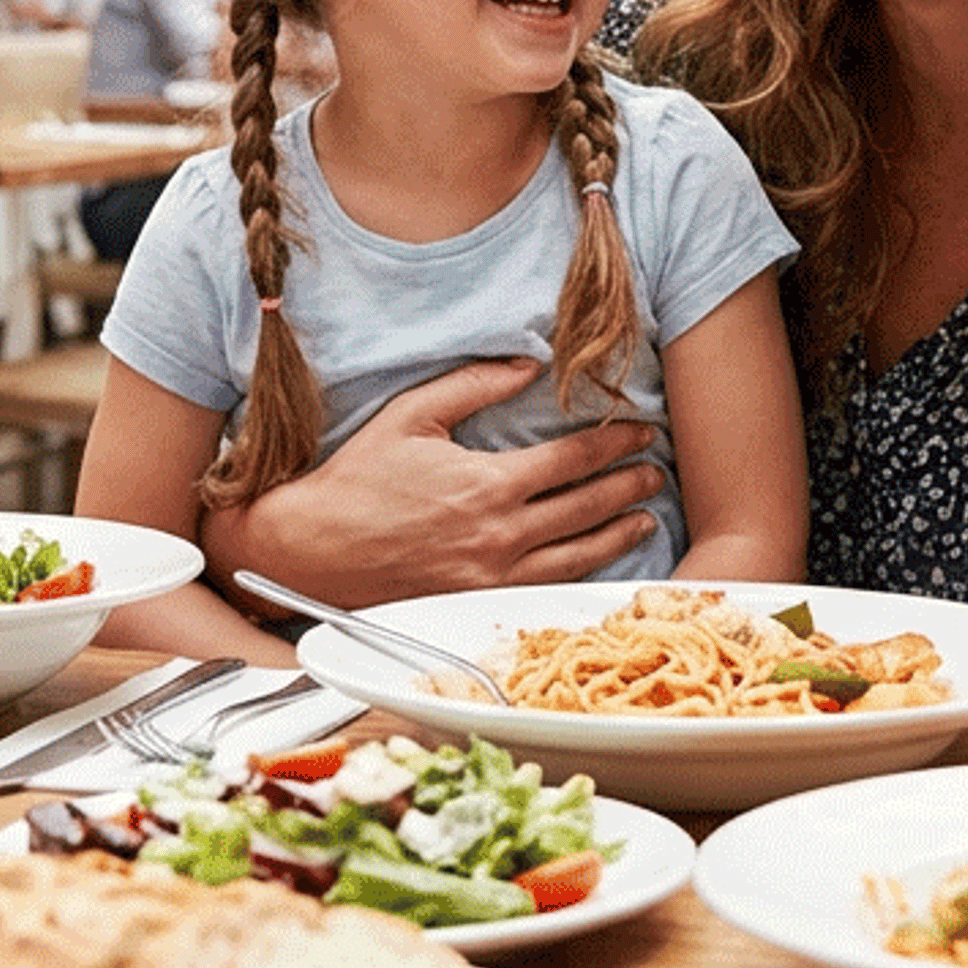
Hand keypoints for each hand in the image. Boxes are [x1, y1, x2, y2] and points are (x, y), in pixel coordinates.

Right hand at [198, 358, 663, 604]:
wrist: (311, 550)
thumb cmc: (357, 479)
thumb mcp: (412, 415)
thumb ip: (474, 384)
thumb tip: (528, 364)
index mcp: (487, 485)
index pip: (573, 461)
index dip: (614, 444)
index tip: (639, 431)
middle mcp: (498, 536)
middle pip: (587, 510)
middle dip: (629, 488)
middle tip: (656, 472)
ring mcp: (490, 577)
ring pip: (575, 559)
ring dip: (618, 537)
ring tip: (645, 520)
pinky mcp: (475, 603)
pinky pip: (542, 591)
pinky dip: (580, 576)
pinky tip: (597, 564)